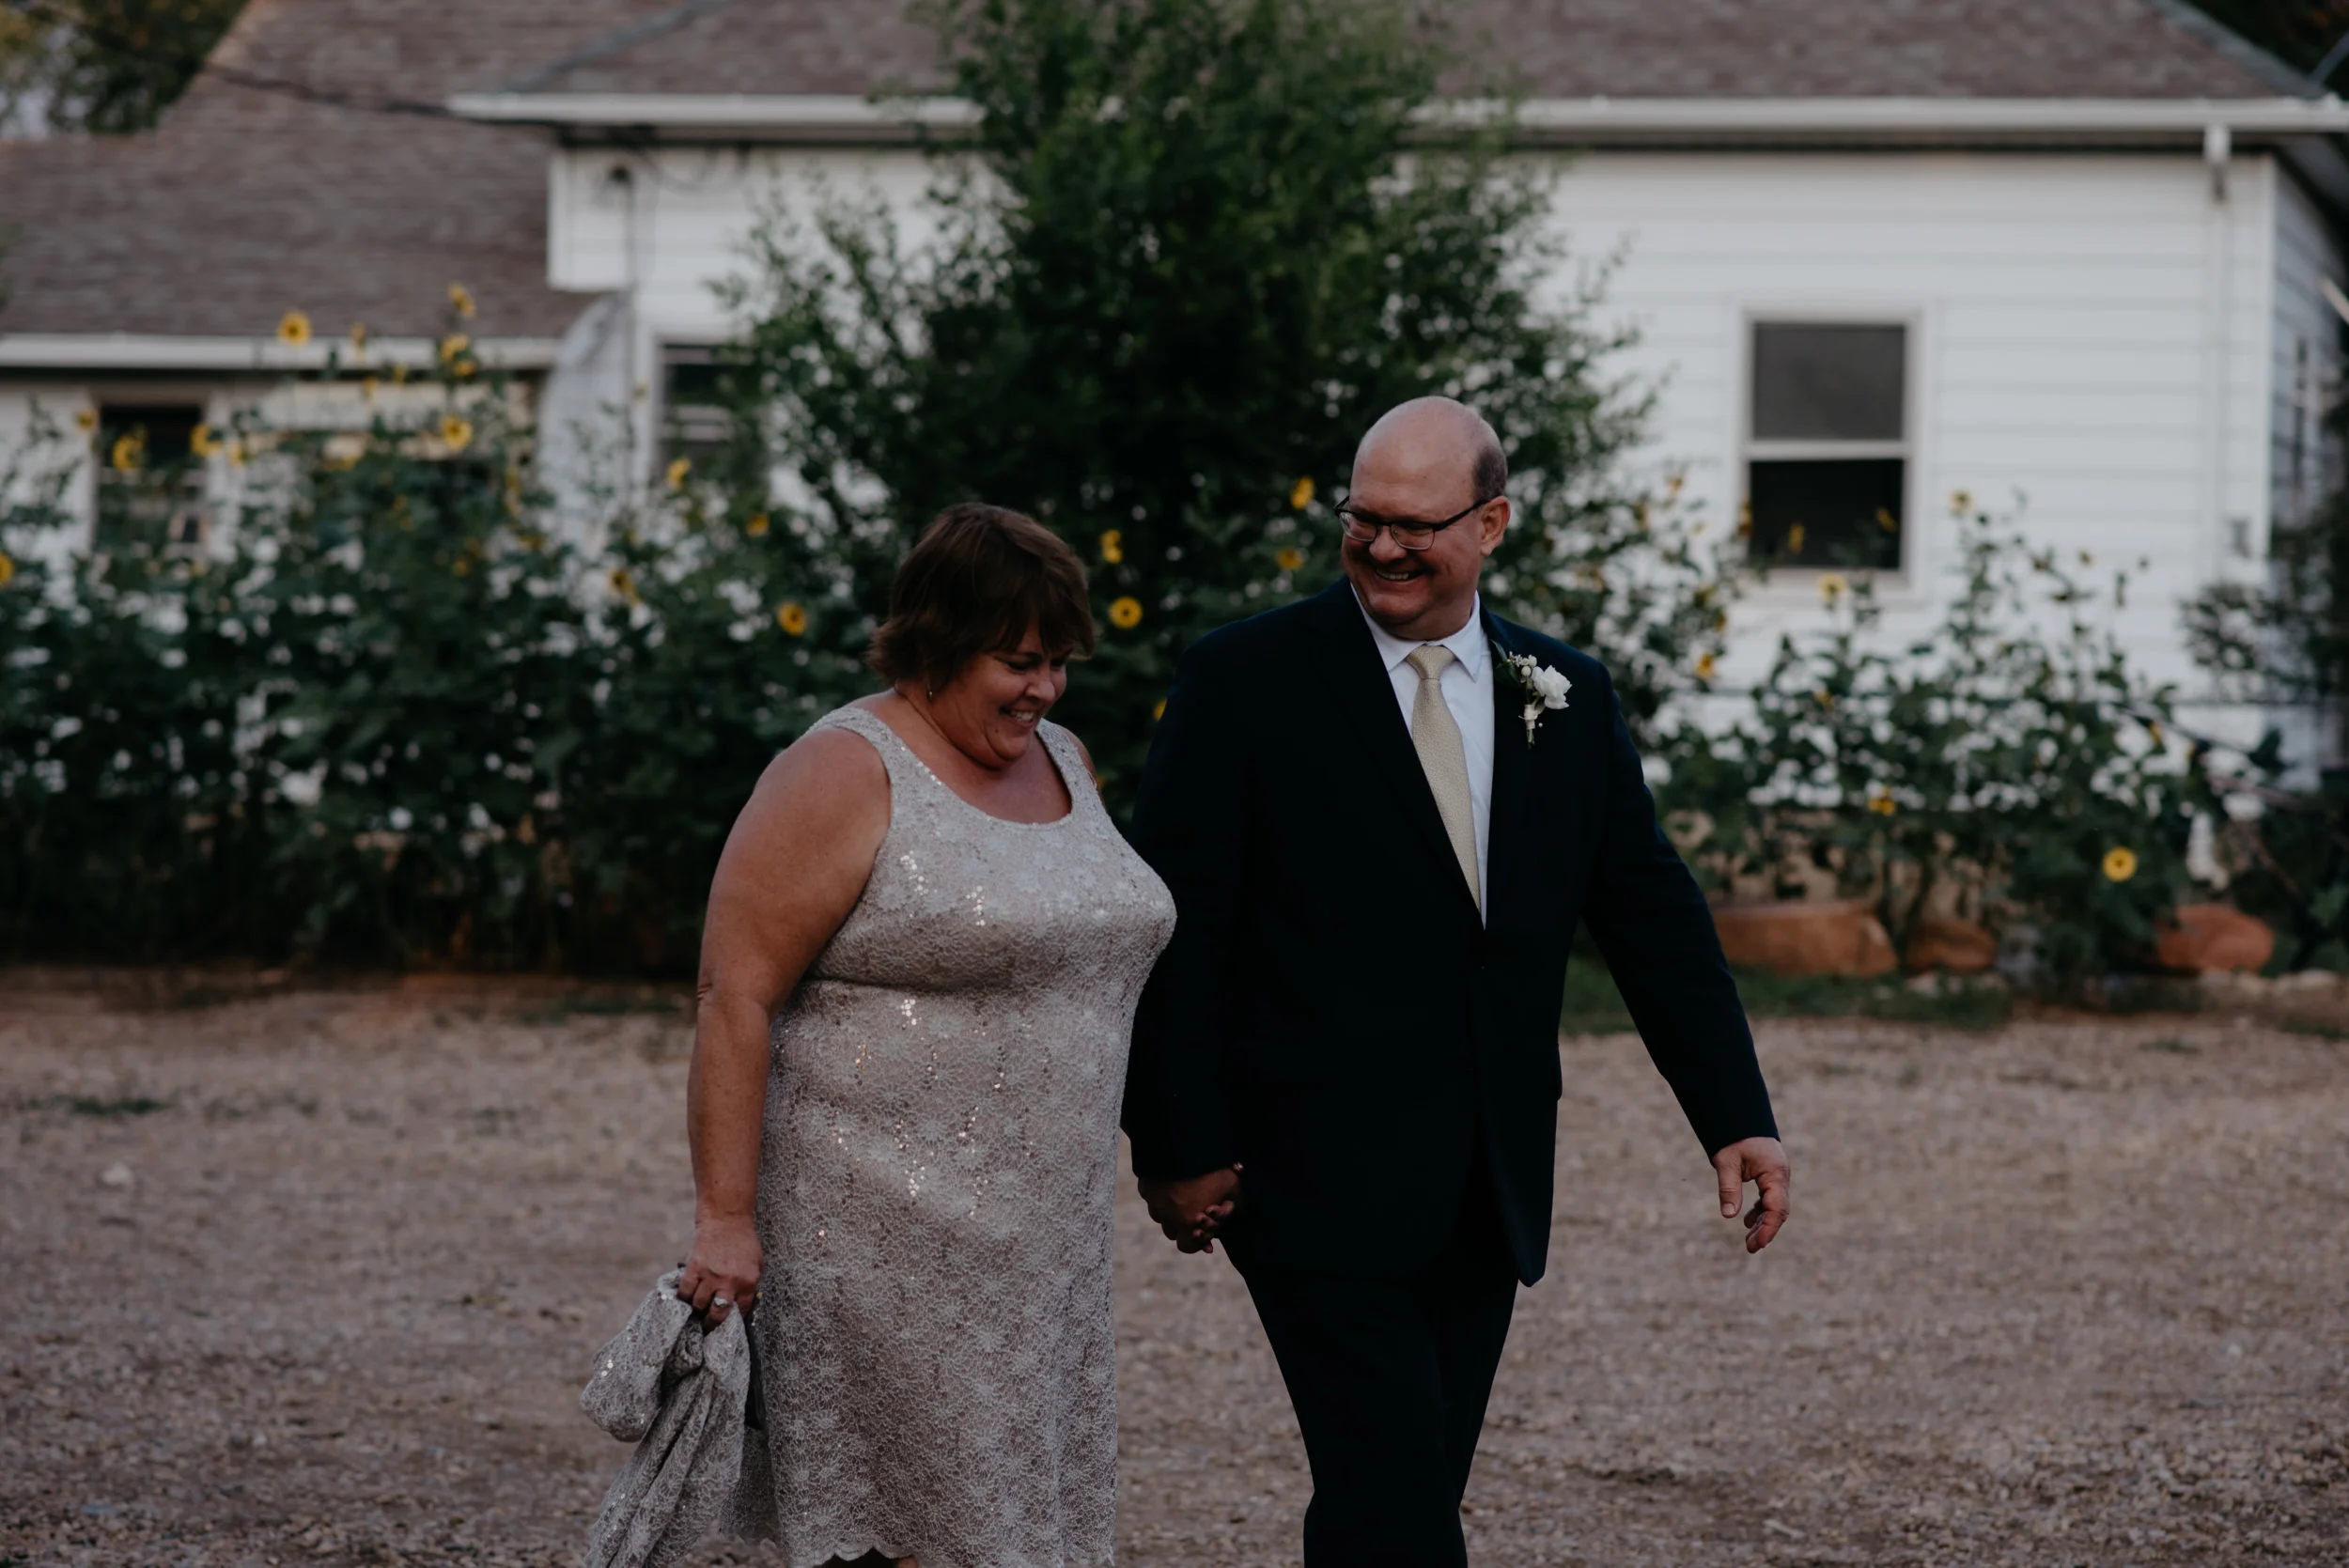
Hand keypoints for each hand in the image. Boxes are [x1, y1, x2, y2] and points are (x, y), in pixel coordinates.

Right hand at [678, 1212, 761, 1323]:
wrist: (727, 1219)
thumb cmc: (743, 1241)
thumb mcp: (756, 1264)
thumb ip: (749, 1285)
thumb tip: (740, 1306)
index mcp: (748, 1281)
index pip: (740, 1312)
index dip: (733, 1320)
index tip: (727, 1323)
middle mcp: (730, 1281)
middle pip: (717, 1314)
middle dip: (712, 1323)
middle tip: (707, 1325)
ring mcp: (711, 1275)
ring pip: (699, 1304)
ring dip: (697, 1308)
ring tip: (697, 1306)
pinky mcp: (694, 1267)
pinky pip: (685, 1291)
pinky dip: (684, 1297)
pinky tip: (687, 1296)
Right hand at [1138, 1166, 1242, 1253]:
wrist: (1181, 1142)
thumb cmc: (1210, 1167)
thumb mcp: (1232, 1185)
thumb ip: (1235, 1203)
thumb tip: (1237, 1208)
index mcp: (1188, 1223)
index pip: (1186, 1247)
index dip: (1195, 1242)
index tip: (1202, 1231)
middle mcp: (1167, 1217)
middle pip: (1172, 1232)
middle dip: (1183, 1225)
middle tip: (1195, 1212)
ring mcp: (1153, 1202)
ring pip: (1160, 1215)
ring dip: (1170, 1212)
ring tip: (1183, 1197)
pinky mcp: (1145, 1186)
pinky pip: (1151, 1197)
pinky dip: (1160, 1194)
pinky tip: (1170, 1182)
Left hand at [1713, 1136, 1789, 1253]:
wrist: (1740, 1117)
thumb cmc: (1734, 1138)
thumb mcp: (1727, 1162)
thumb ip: (1729, 1188)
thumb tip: (1728, 1215)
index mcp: (1775, 1173)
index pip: (1777, 1208)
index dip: (1768, 1229)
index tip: (1757, 1244)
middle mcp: (1780, 1177)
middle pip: (1778, 1211)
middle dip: (1766, 1231)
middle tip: (1750, 1248)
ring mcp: (1777, 1176)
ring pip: (1774, 1206)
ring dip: (1763, 1223)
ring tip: (1749, 1241)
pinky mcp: (1770, 1176)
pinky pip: (1769, 1198)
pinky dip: (1760, 1211)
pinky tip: (1748, 1221)